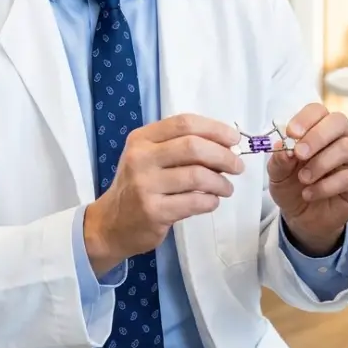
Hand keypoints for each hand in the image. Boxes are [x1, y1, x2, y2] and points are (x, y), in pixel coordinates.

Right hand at [84, 114, 242, 274]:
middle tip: (237, 166)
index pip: (184, 123)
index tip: (234, 139)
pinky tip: (212, 201)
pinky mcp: (153, 211)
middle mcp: (140, 158)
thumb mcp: (152, 157)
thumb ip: (182, 146)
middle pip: (193, 147)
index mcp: (142, 138)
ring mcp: (145, 185)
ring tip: (227, 188)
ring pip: (197, 175)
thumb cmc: (141, 185)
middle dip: (223, 155)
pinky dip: (211, 201)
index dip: (215, 129)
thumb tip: (227, 145)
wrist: (110, 225)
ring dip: (221, 182)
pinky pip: (194, 201)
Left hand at [268, 104, 347, 255]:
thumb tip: (283, 147)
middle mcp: (339, 139)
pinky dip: (325, 186)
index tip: (291, 133)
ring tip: (303, 179)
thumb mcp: (277, 174)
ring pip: (346, 148)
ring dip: (320, 163)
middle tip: (299, 154)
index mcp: (317, 130)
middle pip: (338, 122)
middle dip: (317, 136)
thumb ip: (279, 159)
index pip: (318, 111)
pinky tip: (310, 193)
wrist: (302, 218)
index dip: (306, 119)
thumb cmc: (292, 187)